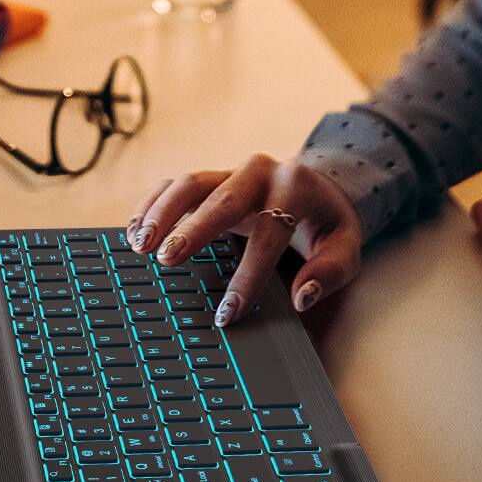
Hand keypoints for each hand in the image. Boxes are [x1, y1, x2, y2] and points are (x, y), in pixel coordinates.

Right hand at [127, 155, 363, 325]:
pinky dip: (153, 204)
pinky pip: (174, 185)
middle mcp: (260, 172)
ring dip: (162, 212)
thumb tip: (303, 297)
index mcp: (296, 186)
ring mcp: (230, 170)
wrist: (319, 183)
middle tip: (167, 259)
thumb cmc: (328, 222)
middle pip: (223, 199)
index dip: (249, 274)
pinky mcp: (210, 177)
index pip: (270, 231)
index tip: (228, 311)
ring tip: (140, 244)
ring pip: (191, 184)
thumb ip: (329, 271)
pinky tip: (135, 230)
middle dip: (193, 229)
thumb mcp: (346, 245)